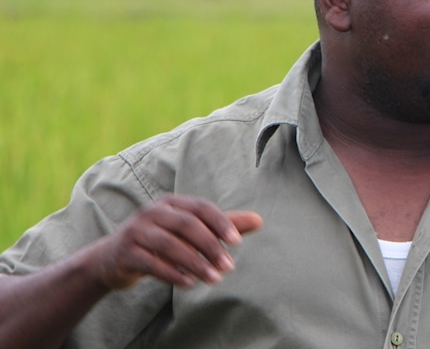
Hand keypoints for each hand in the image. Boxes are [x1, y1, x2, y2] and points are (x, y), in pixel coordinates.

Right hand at [88, 195, 262, 289]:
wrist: (112, 259)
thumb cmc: (161, 241)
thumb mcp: (191, 231)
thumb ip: (223, 225)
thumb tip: (260, 220)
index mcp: (171, 203)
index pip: (200, 207)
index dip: (220, 223)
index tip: (237, 242)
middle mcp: (152, 212)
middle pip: (186, 225)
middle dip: (210, 246)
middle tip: (229, 267)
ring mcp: (136, 232)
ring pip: (169, 245)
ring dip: (194, 263)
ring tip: (214, 279)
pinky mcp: (125, 253)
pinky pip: (151, 263)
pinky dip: (173, 274)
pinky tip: (190, 284)